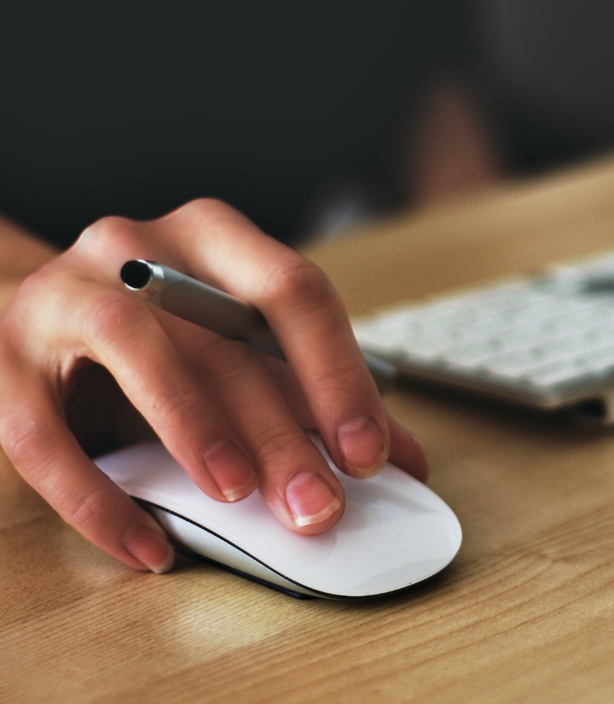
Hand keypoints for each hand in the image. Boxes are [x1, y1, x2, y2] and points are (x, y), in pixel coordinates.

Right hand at [0, 199, 426, 573]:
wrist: (48, 314)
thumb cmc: (162, 330)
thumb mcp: (239, 346)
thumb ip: (314, 394)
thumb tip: (400, 456)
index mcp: (214, 239)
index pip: (293, 290)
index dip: (337, 373)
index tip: (371, 452)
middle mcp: (139, 248)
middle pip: (223, 335)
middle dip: (281, 428)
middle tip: (319, 504)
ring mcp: (66, 295)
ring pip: (137, 351)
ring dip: (195, 428)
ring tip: (239, 497)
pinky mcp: (6, 360)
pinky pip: (42, 434)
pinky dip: (98, 498)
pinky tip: (150, 548)